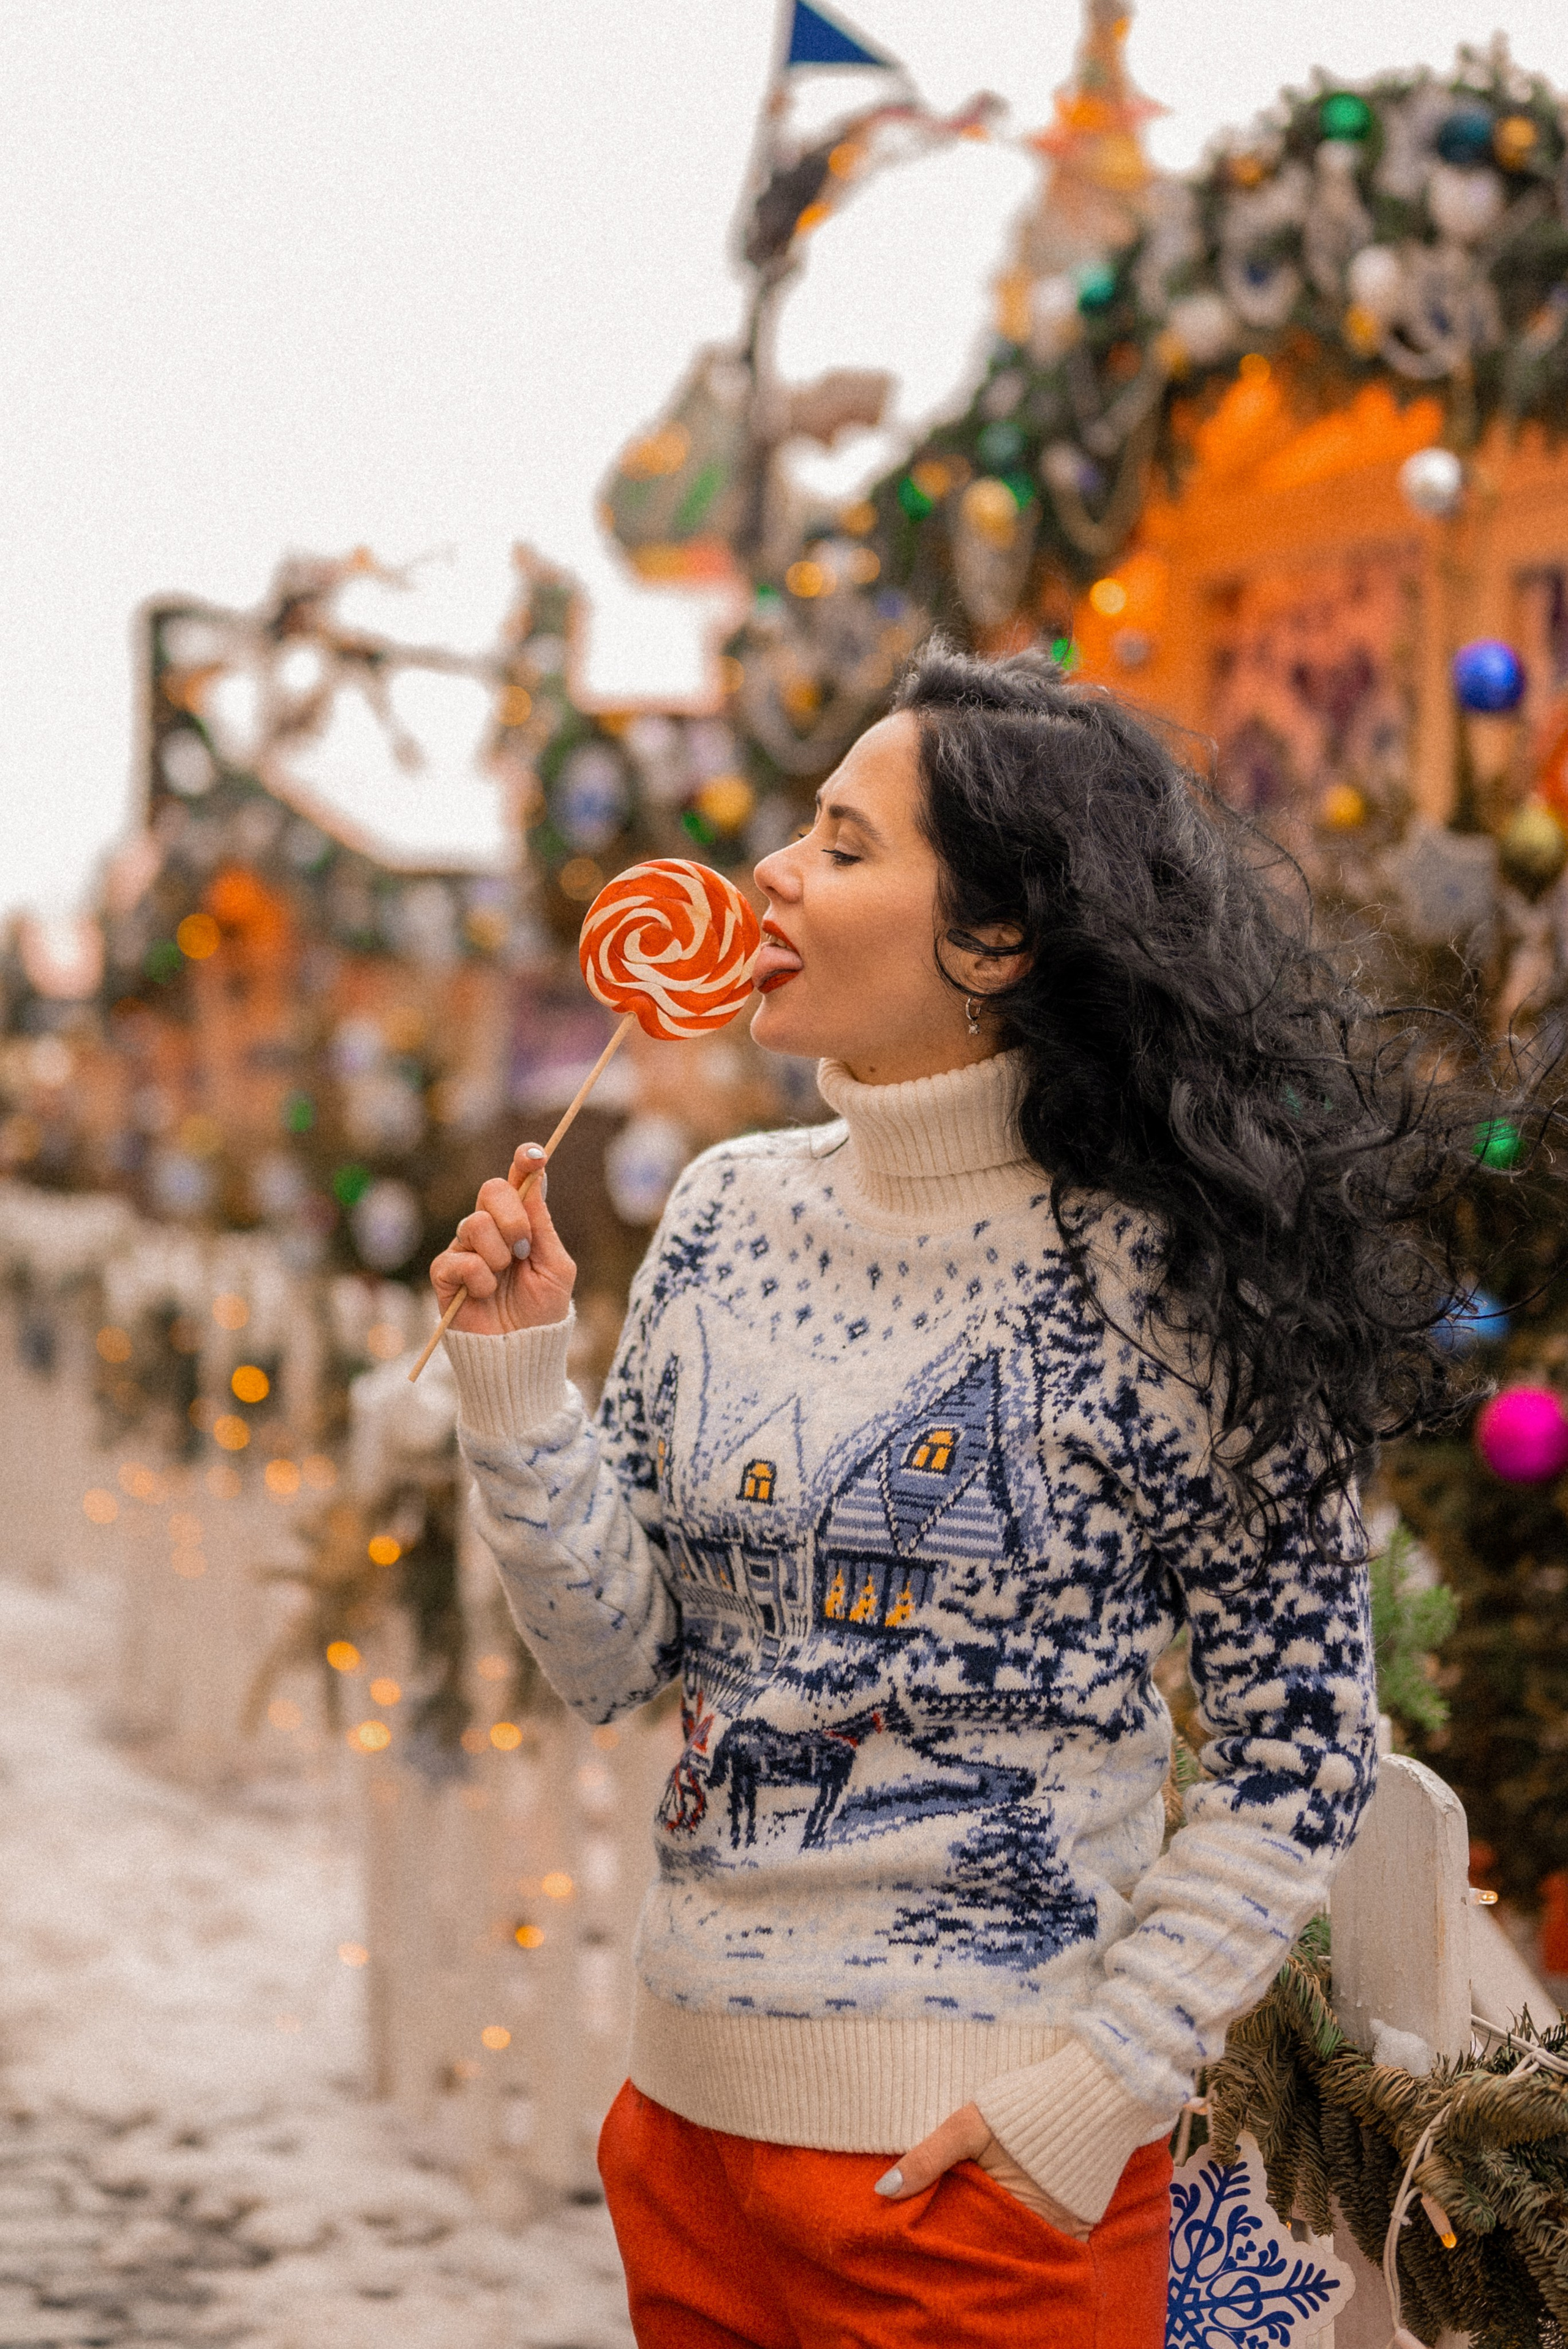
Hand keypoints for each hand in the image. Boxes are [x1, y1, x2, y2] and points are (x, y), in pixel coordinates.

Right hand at [429, 1145, 576, 1335]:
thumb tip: (536, 1178)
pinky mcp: (445, 1275)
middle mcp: (490, 1231)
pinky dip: (479, 1279)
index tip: (534, 1155)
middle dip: (512, 1216)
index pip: (517, 1183)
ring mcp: (465, 1250)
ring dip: (498, 1255)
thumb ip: (542, 1224)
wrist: (521, 1354)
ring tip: (503, 1280)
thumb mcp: (555, 1266)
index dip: (524, 1162)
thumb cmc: (542, 1313)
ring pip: (474, 1224)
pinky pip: (459, 1259)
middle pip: (491, 1190)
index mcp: (520, 1225)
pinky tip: (484, 1295)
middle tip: (523, 1248)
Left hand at [873, 2102, 1092, 2239]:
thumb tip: (882, 2192)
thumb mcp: (969, 2126)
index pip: (971, 2246)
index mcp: (1012, 2213)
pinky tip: (1010, 2218)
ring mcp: (1067, 2228)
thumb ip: (928, 2159)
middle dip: (976, 2247)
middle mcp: (1044, 2231)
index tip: (926, 2246)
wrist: (1097, 2089)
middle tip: (948, 2245)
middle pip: (999, 2250)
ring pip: (1023, 2245)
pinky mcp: (1082, 2218)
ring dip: (1003, 2240)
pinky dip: (1030, 2231)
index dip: (949, 2246)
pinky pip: (1050, 2237)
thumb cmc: (1025, 2107)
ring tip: (977, 2230)